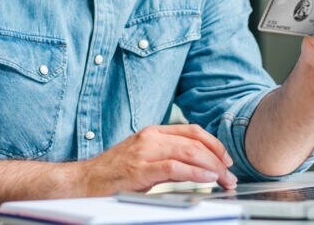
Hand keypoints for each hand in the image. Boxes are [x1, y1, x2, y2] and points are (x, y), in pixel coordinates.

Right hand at [77, 124, 237, 194]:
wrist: (83, 182)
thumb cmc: (113, 173)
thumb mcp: (144, 158)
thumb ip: (168, 158)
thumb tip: (197, 166)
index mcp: (152, 132)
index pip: (192, 130)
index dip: (214, 143)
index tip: (226, 159)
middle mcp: (150, 137)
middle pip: (195, 141)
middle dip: (218, 159)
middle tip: (230, 175)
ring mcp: (144, 152)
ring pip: (189, 152)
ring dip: (212, 166)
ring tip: (223, 179)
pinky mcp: (140, 169)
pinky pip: (175, 167)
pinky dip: (196, 172)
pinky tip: (207, 178)